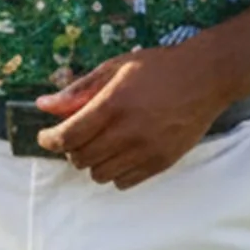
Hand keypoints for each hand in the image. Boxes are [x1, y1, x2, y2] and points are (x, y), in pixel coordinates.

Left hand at [34, 44, 244, 189]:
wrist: (205, 78)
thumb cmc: (158, 68)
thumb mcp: (115, 68)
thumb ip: (79, 89)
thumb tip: (44, 105)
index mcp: (113, 104)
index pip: (69, 135)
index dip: (49, 140)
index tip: (45, 137)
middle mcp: (129, 131)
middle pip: (81, 158)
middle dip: (71, 148)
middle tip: (76, 135)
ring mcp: (146, 150)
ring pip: (100, 174)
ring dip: (92, 162)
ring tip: (100, 144)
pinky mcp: (161, 163)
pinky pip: (124, 182)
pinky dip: (114, 172)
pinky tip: (119, 154)